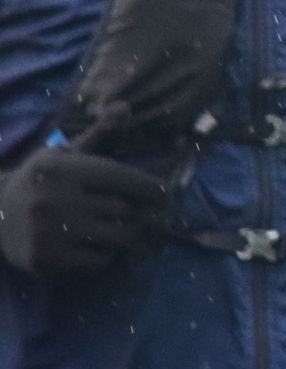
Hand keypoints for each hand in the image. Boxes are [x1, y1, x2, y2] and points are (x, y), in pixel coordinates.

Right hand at [0, 145, 170, 278]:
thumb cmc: (40, 181)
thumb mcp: (64, 154)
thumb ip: (98, 133)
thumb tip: (126, 107)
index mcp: (61, 168)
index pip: (121, 178)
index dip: (149, 188)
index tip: (162, 195)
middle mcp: (54, 199)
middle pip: (124, 210)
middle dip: (132, 213)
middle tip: (130, 214)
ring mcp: (49, 232)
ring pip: (118, 238)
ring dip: (124, 235)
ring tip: (117, 229)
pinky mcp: (46, 260)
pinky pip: (99, 261)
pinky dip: (106, 255)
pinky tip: (94, 245)